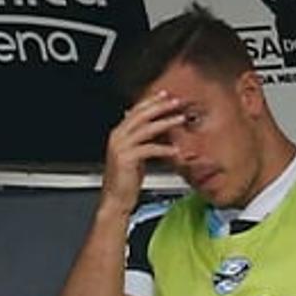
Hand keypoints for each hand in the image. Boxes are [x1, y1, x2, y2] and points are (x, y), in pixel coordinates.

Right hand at [102, 90, 181, 213]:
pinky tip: (176, 150)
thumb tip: (159, 132)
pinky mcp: (126, 159)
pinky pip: (149, 149)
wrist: (116, 199)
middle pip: (140, 116)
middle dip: (159, 107)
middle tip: (176, 102)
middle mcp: (117, 137)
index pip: (136, 112)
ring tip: (180, 119)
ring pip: (145, 129)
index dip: (151, 102)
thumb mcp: (136, 156)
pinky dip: (164, 148)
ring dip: (165, 123)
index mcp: (119, 134)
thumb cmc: (127, 180)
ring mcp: (120, 147)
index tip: (166, 96)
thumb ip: (144, 142)